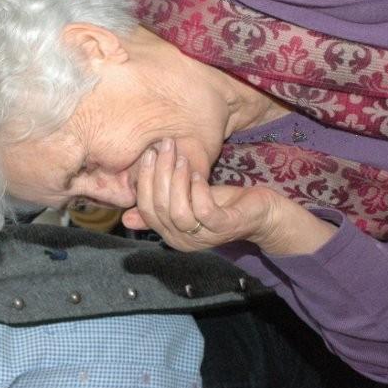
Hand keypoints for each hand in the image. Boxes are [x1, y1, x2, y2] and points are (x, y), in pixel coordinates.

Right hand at [122, 138, 282, 249]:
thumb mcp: (185, 204)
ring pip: (178, 211)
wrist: (261, 214)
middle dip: (159, 172)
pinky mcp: (224, 227)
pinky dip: (198, 189)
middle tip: (165, 147)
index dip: (144, 181)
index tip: (148, 153)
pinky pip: (203, 210)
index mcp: (171, 234)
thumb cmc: (222, 205)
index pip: (146, 210)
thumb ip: (159, 208)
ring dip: (177, 179)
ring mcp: (204, 236)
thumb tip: (125, 218)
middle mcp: (183, 240)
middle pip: (159, 208)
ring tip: (183, 157)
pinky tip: (200, 173)